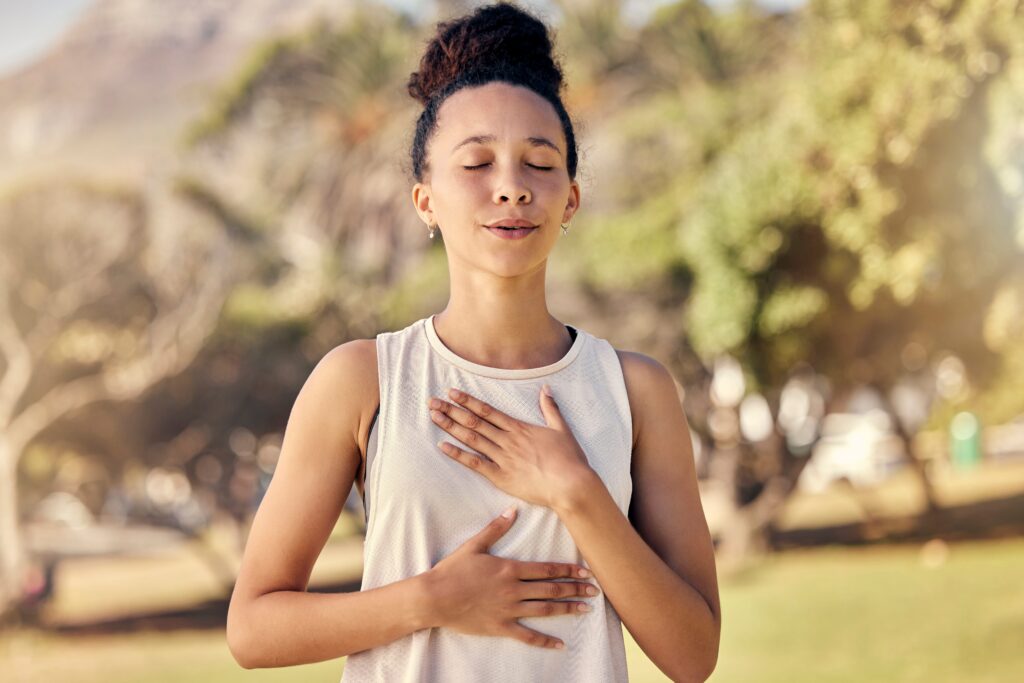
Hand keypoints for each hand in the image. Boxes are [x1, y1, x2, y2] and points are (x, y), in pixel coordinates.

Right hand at [424, 506, 599, 648]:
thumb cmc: (452, 570)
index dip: (568, 570)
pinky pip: (527, 635)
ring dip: (567, 608)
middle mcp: (514, 589)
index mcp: (510, 569)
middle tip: (596, 590)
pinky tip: (560, 644)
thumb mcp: (474, 545)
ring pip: (545, 609)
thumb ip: (496, 528)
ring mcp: (509, 610)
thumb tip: (513, 510)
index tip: (586, 571)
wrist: (434, 597)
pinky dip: (545, 641)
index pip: (547, 569)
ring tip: (586, 609)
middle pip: (551, 589)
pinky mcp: (501, 627)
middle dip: (575, 589)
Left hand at [427, 384, 593, 509]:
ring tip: (434, 417)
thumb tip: (546, 389)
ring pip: (472, 438)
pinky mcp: (501, 477)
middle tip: (432, 402)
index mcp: (519, 428)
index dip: (468, 401)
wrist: (571, 484)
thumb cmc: (569, 459)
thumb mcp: (561, 429)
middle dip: (452, 410)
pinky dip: (458, 454)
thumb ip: (550, 408)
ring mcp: (503, 458)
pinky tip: (443, 446)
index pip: (487, 411)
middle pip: (474, 421)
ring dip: (451, 426)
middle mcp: (507, 440)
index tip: (452, 393)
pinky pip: (475, 464)